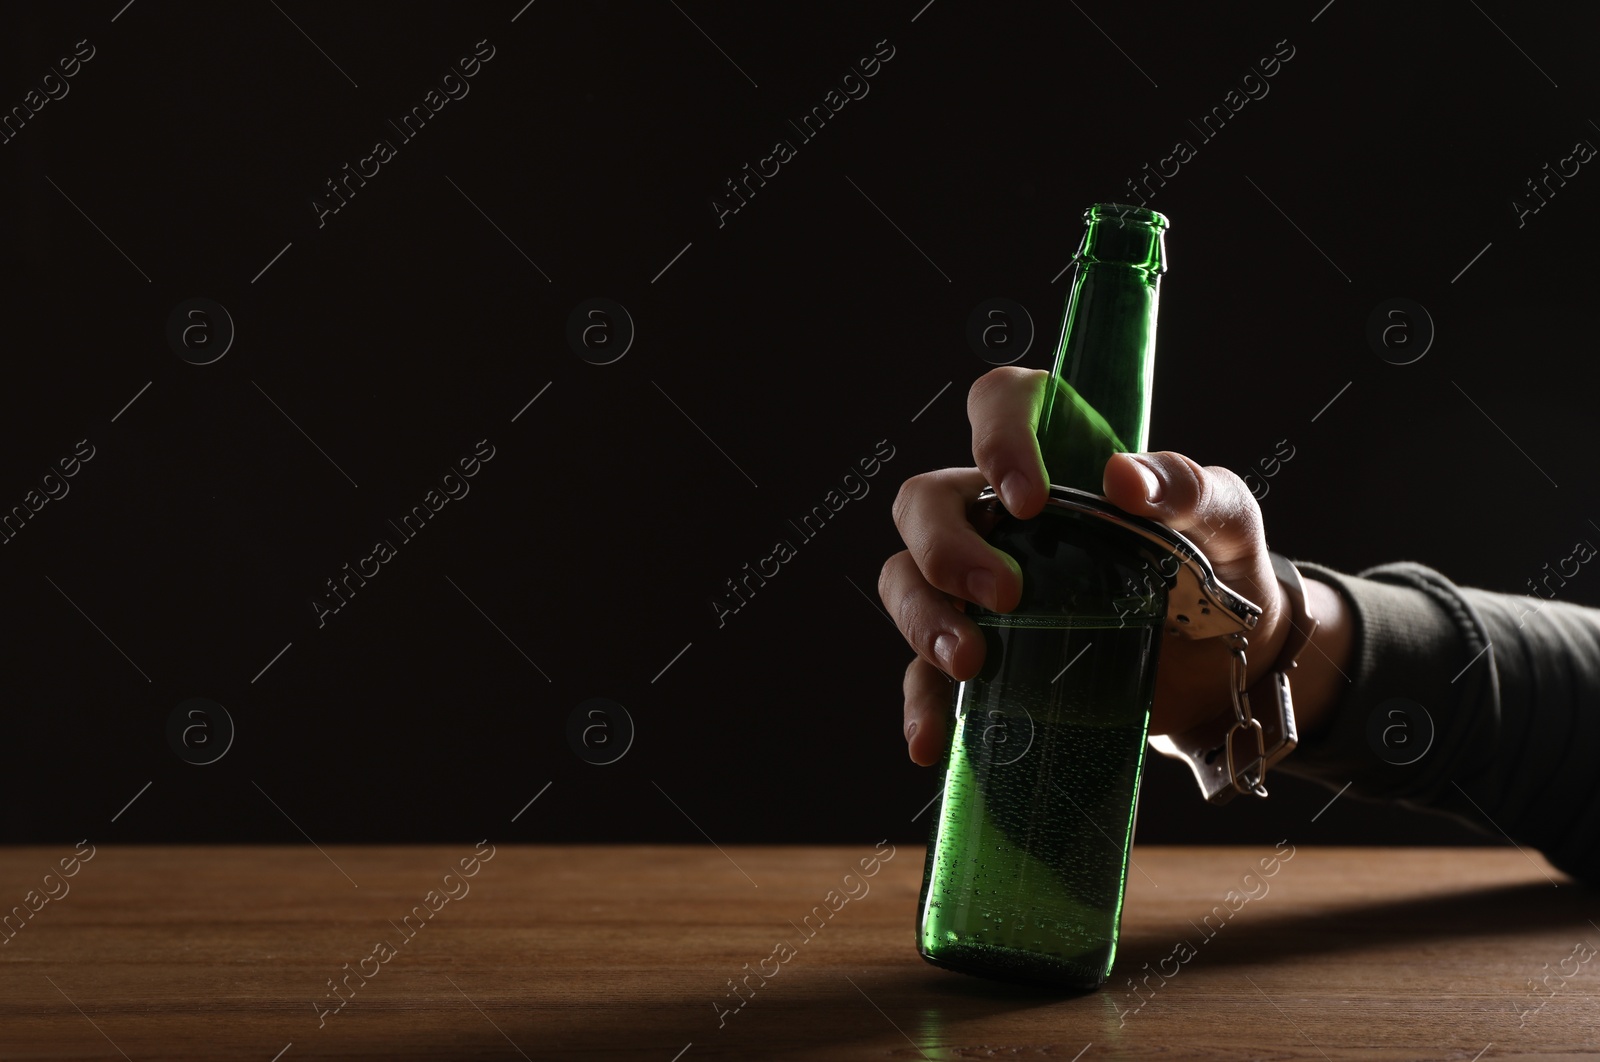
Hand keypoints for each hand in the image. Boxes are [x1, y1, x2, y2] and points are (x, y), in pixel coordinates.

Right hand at [879, 366, 1291, 765]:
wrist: (1231, 669)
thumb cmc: (1221, 570)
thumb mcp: (1226, 521)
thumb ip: (1188, 488)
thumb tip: (1124, 477)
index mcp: (1058, 459)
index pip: (999, 404)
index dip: (996, 436)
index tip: (1029, 499)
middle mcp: (1001, 517)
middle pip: (926, 501)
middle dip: (944, 546)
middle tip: (1005, 596)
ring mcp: (980, 589)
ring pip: (907, 579)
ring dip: (922, 618)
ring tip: (970, 663)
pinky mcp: (982, 658)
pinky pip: (924, 674)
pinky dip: (921, 704)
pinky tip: (931, 740)